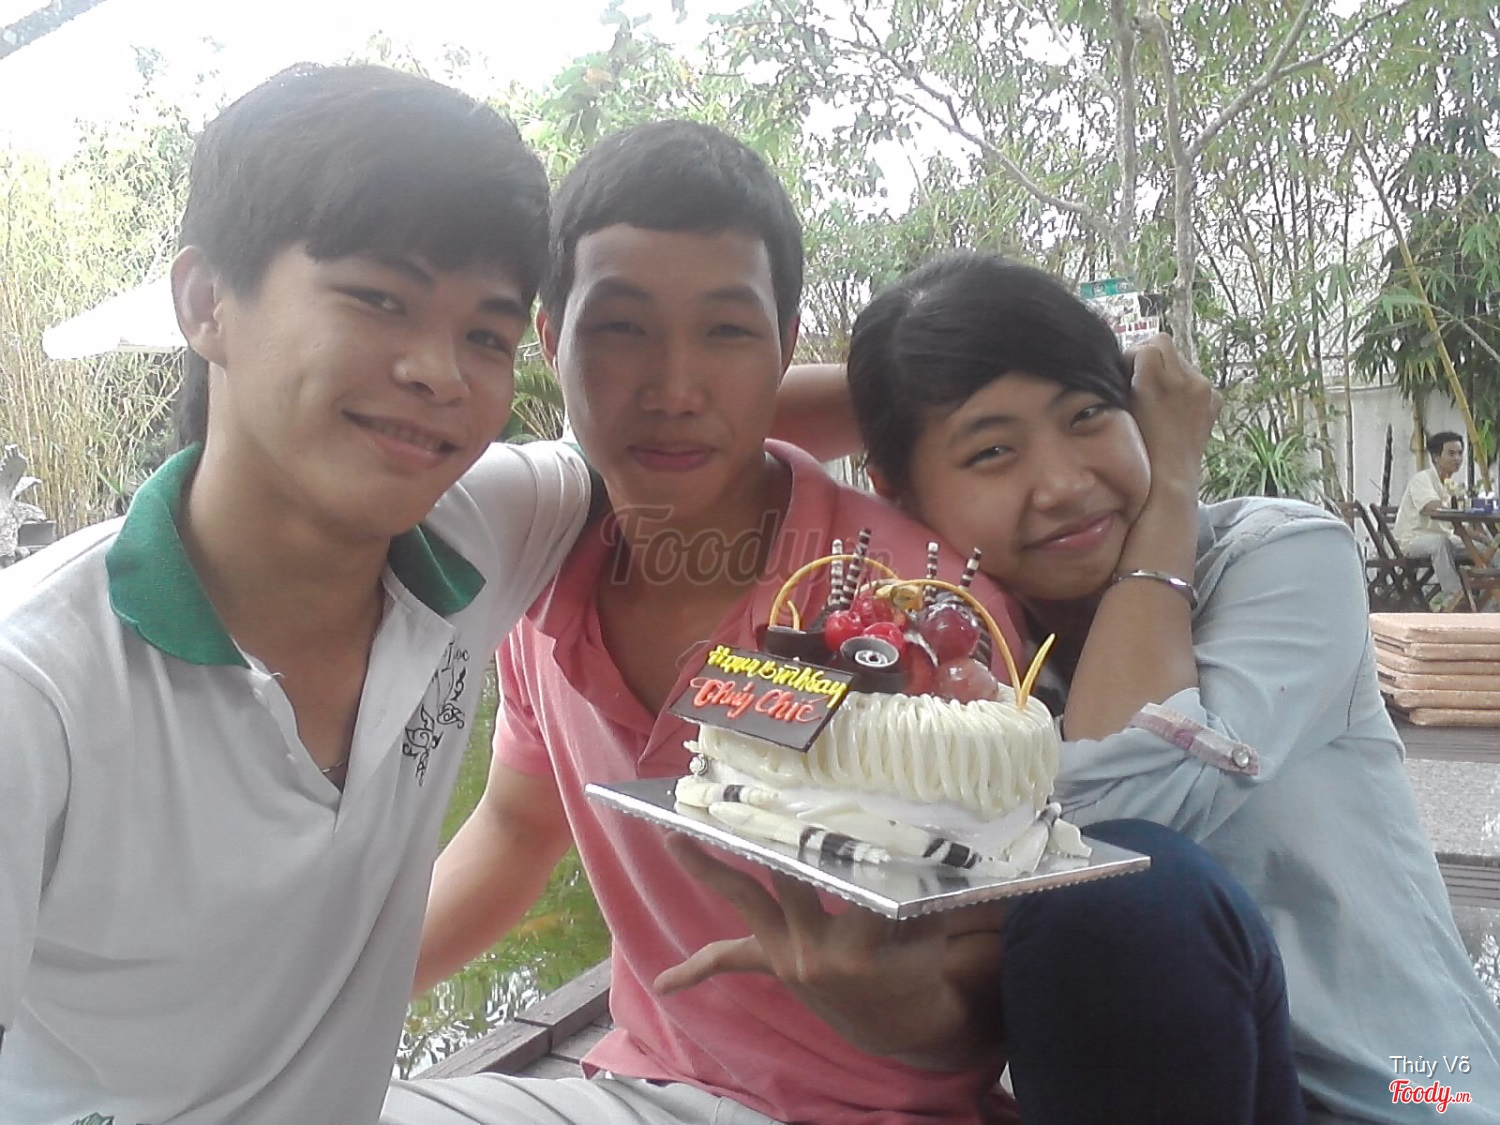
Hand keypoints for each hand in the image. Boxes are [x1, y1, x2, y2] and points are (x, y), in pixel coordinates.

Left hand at [654, 835, 1004, 1067]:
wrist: (894, 1024)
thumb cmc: (916, 967)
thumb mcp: (927, 927)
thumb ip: (917, 887)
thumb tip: (917, 835)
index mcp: (860, 944)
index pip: (849, 879)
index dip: (847, 843)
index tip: (835, 800)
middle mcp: (814, 949)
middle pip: (787, 879)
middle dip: (769, 839)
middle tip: (745, 798)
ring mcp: (787, 956)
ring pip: (745, 902)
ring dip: (707, 870)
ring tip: (671, 839)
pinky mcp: (773, 964)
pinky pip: (733, 959)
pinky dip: (697, 968)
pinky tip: (662, 985)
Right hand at [1125, 334, 1219, 500]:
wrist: (1168, 481)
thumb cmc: (1136, 451)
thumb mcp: (1120, 410)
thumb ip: (1125, 379)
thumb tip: (1127, 360)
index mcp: (1157, 381)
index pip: (1148, 344)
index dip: (1133, 355)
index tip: (1126, 373)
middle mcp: (1185, 379)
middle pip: (1165, 343)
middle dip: (1151, 357)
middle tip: (1140, 380)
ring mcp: (1204, 389)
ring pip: (1181, 361)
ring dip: (1168, 371)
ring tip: (1157, 400)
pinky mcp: (1215, 399)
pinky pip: (1196, 380)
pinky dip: (1184, 388)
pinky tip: (1174, 410)